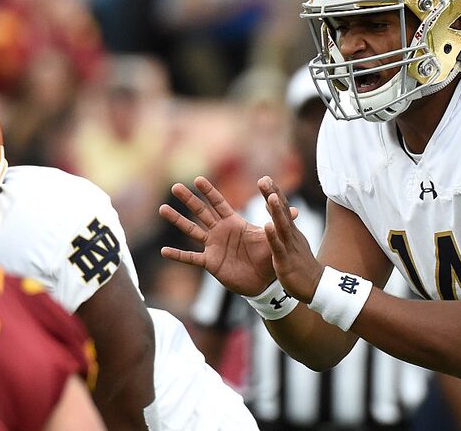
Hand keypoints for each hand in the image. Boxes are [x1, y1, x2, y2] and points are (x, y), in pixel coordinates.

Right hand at [159, 177, 275, 295]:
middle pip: (201, 212)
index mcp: (233, 222)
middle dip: (189, 200)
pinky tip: (164, 251)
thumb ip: (280, 222)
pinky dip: (178, 255)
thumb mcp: (274, 236)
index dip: (208, 191)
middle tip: (175, 187)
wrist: (265, 281)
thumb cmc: (268, 256)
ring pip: (192, 230)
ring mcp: (213, 246)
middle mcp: (220, 232)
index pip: (218, 203)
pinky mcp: (210, 263)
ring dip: (178, 220)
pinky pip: (191, 257)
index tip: (197, 179)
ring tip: (163, 209)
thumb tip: (297, 210)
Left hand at [259, 176, 323, 303]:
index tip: (265, 178)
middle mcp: (291, 235)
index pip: (283, 207)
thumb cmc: (301, 264)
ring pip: (282, 226)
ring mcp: (289, 247)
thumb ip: (283, 223)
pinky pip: (278, 247)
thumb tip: (272, 206)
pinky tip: (267, 226)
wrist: (316, 287)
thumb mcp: (292, 241)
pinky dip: (273, 236)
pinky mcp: (286, 261)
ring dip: (276, 210)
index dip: (275, 192)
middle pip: (283, 211)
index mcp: (291, 230)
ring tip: (271, 196)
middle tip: (264, 179)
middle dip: (274, 194)